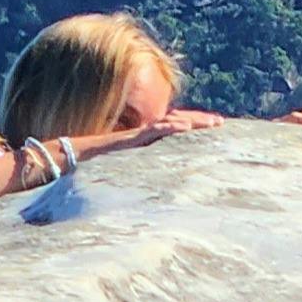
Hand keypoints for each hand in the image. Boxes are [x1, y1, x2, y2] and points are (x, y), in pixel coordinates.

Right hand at [75, 107, 223, 159]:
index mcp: (150, 138)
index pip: (177, 128)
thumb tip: (164, 180)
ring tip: (211, 122)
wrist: (81, 156)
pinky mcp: (133, 138)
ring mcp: (141, 134)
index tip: (216, 126)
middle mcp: (147, 132)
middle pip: (178, 121)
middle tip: (220, 122)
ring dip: (191, 122)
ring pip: (170, 123)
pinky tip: (184, 127)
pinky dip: (170, 127)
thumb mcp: (133, 166)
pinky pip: (153, 129)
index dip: (196, 125)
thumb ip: (148, 167)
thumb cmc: (105, 164)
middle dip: (200, 121)